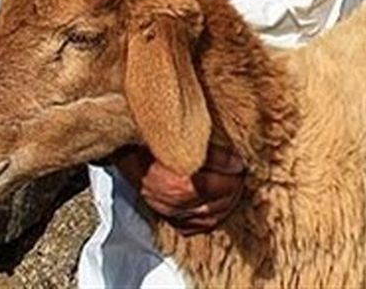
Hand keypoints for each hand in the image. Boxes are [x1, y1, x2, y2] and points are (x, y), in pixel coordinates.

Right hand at [115, 143, 245, 235]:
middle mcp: (174, 201)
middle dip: (234, 187)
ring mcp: (170, 211)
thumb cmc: (153, 141)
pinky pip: (196, 226)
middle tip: (239, 174)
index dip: (232, 172)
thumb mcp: (182, 139)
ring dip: (227, 202)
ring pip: (210, 216)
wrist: (125, 150)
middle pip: (217, 201)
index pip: (216, 184)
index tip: (240, 163)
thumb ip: (211, 153)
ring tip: (233, 186)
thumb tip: (236, 163)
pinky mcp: (168, 216)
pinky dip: (211, 217)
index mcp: (178, 183)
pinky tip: (217, 205)